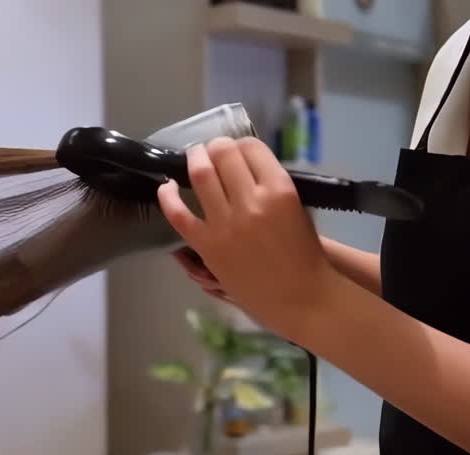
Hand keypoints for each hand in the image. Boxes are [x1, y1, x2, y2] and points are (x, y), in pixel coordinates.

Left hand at [157, 138, 335, 336]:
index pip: (251, 148)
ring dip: (194, 159)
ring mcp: (226, 224)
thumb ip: (271, 184)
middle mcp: (251, 202)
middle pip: (224, 155)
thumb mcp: (297, 208)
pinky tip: (166, 186)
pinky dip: (167, 196)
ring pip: (201, 176)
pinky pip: (178, 214)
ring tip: (194, 156)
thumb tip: (243, 165)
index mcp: (279, 190)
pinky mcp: (206, 245)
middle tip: (212, 149)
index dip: (240, 143)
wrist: (300, 295)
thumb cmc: (303, 252)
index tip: (236, 149)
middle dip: (215, 146)